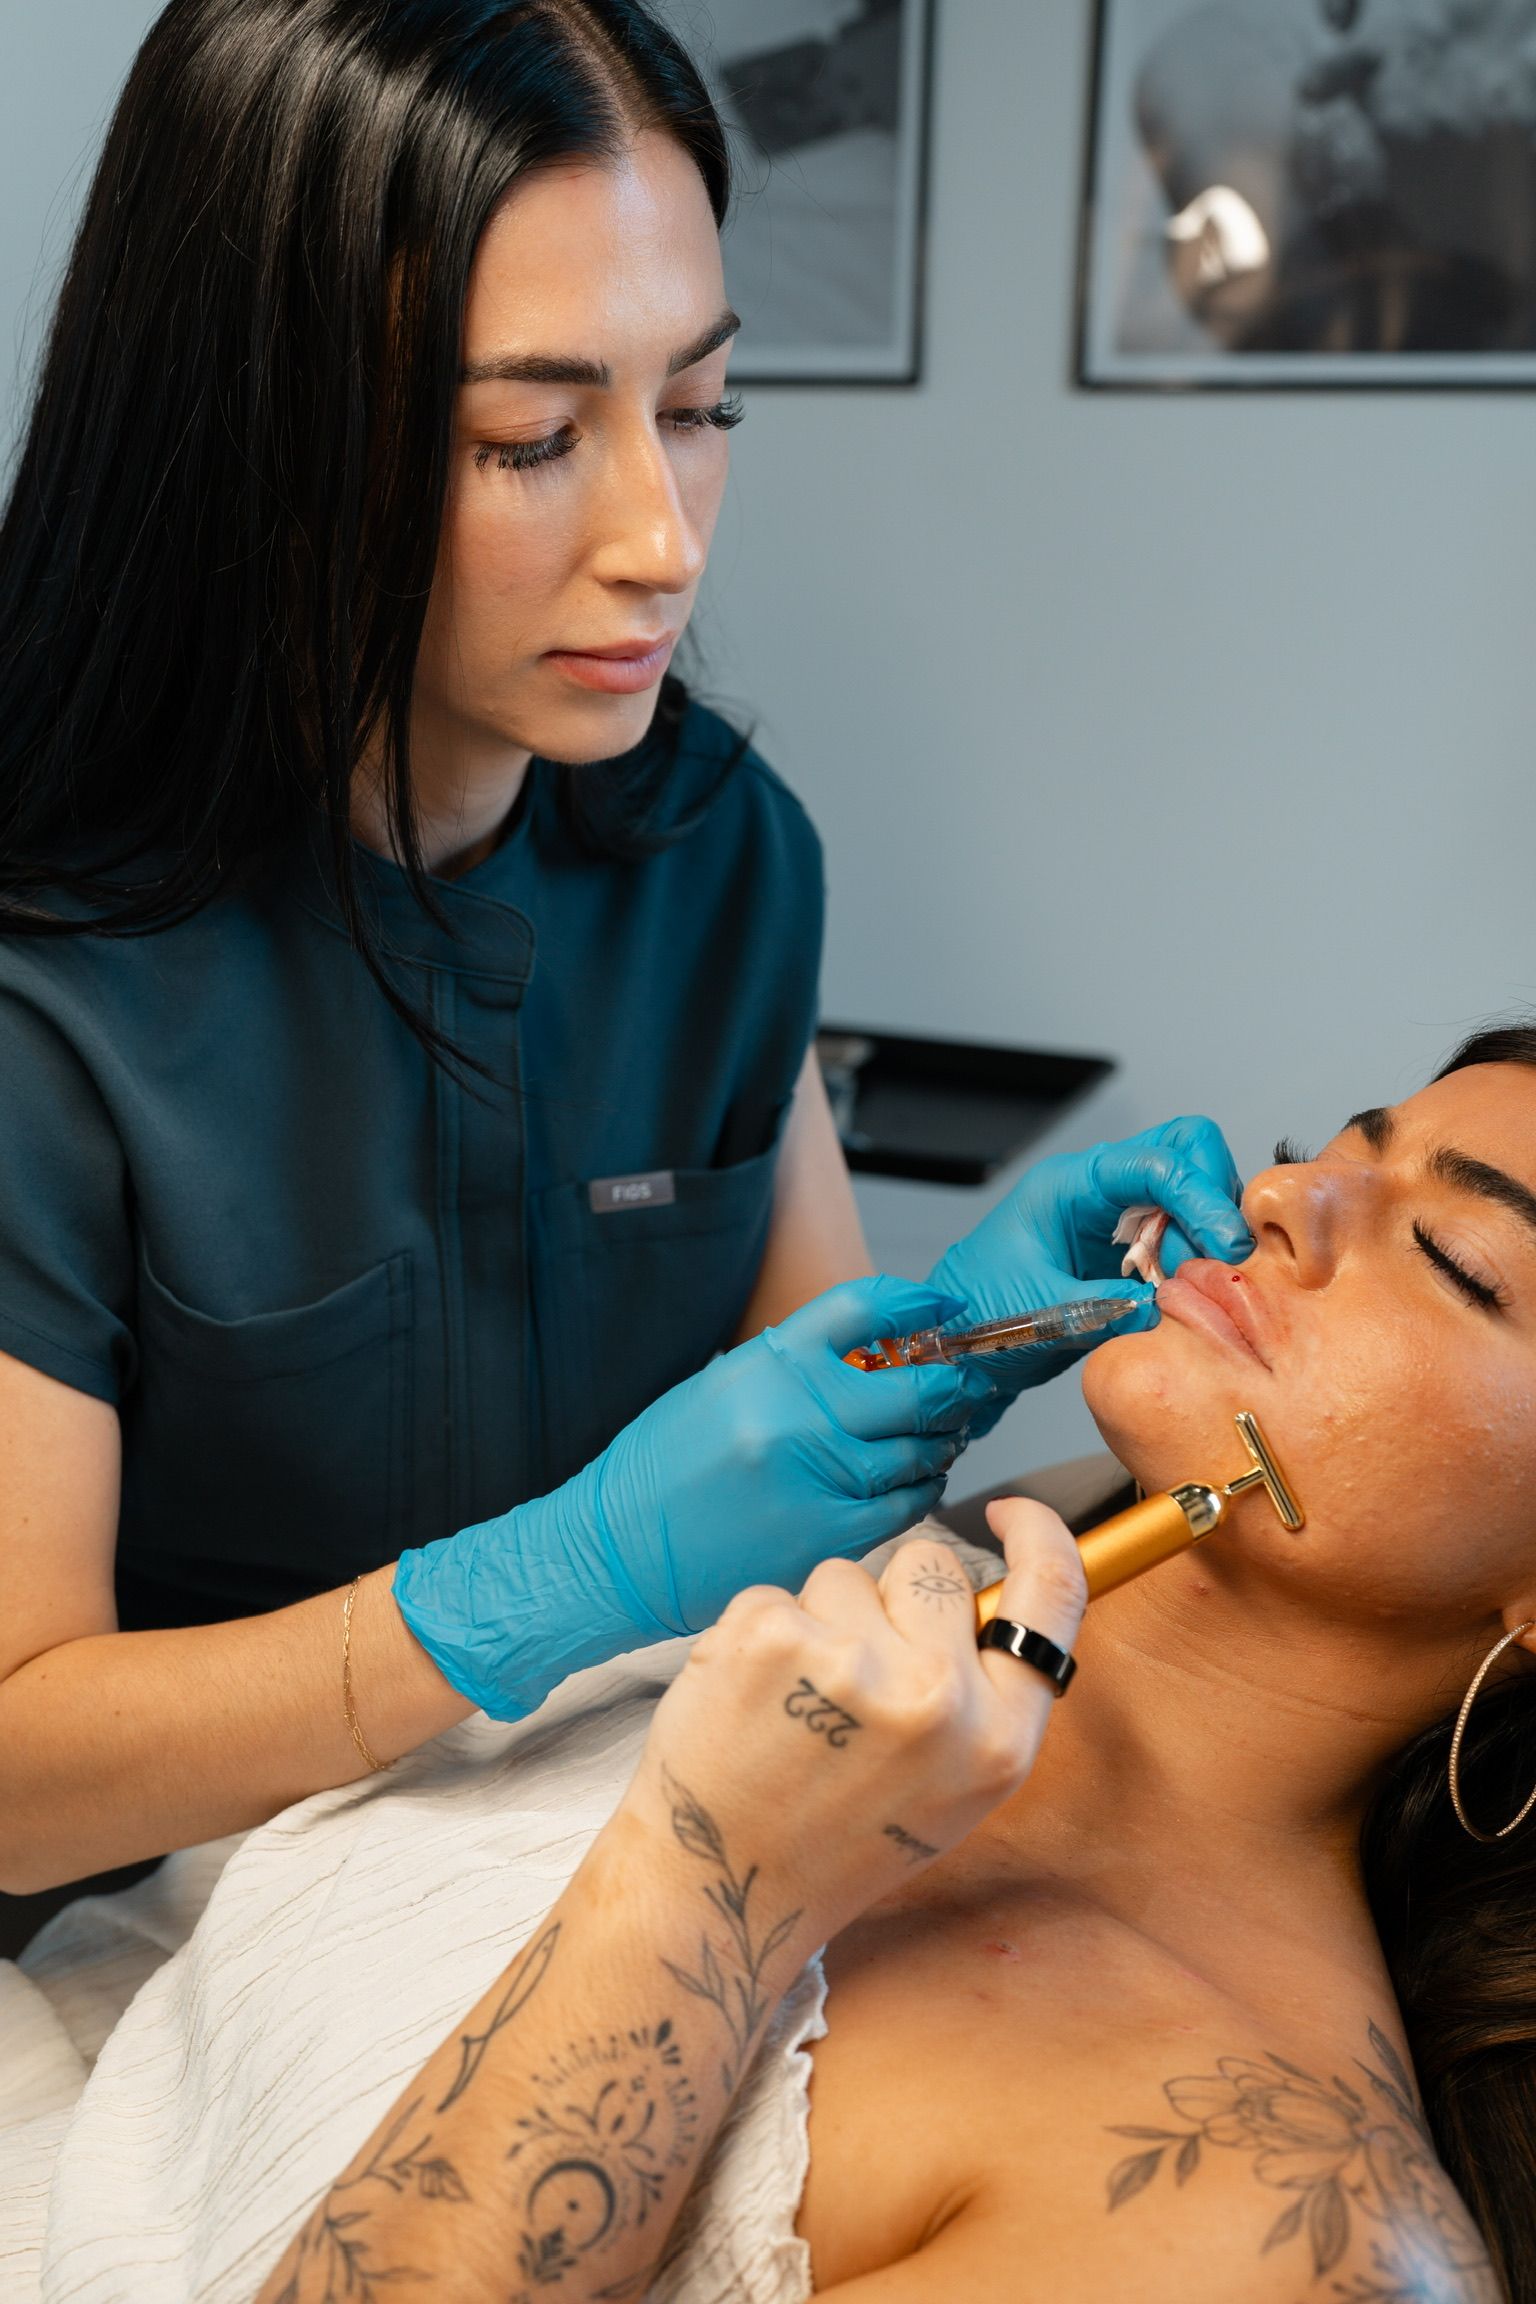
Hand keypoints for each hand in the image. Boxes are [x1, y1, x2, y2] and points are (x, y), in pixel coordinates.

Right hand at [393, 1276, 992, 1720]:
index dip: (917, 1303)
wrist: (614, 1551)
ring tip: (930, 1439)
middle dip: (948, 1385)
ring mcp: (817, 1475)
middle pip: (916, 1386)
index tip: (941, 1310)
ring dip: (937, 1442)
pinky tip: (908, 1483)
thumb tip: (873, 1355)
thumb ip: (795, 1368)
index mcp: (768, 1363)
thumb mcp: (721, 1389)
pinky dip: (918, 1489)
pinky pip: (905, 1504)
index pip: (865, 1306)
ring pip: (920, 1450)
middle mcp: (797, 1412)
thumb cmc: (662, 1471)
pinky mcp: (827, 1534)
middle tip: (956, 1386)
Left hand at [618, 1498, 1087, 1948]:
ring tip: (793, 1704)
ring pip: (845, 1574)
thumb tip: (982, 1598)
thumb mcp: (952, 1790)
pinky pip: (776, 1591)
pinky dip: (759, 1633)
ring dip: (819, 1619)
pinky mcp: (769, 1636)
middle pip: (931, 1564)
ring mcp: (849, 1660)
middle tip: (850, 1679)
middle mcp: (936, 1696)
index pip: (1051, 1595)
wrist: (721, 1890)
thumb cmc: (832, 1842)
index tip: (1010, 1512)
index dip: (1039, 1535)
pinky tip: (749, 1699)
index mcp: (998, 1739)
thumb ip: (980, 1696)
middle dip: (891, 1600)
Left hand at [927, 1116, 1251, 1424]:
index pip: (1155, 1162)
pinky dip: (1197, 1257)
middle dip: (1212, 1200)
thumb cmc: (980, 1316)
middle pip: (1185, 1151)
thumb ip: (1102, 1306)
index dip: (1201, 1196)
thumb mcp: (1040, 1313)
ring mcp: (1117, 1213)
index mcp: (1069, 1185)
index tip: (1227, 1244)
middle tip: (1215, 1262)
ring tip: (1191, 1287)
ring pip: (1191, 1191)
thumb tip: (1163, 1305)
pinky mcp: (1130, 1246)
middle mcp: (1099, 1187)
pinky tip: (1184, 1293)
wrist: (960, 1344)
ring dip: (1206, 1235)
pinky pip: (1183, 1233)